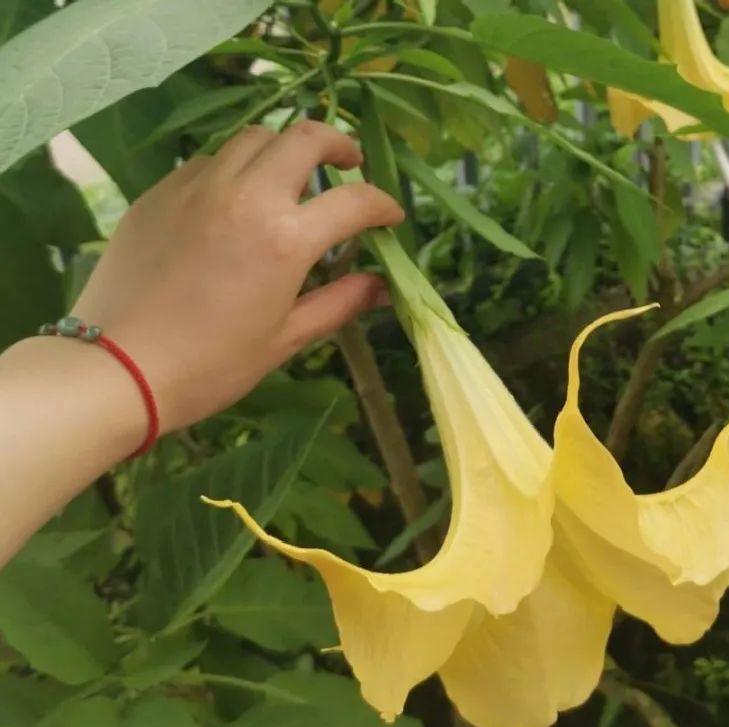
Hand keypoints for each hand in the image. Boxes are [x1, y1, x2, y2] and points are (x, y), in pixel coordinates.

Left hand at [72, 120, 403, 434]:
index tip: (390, 216)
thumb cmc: (212, 364)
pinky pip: (210, 160)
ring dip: (285, 149)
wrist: (118, 366)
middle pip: (305, 138)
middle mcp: (247, 195)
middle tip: (350, 166)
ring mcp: (199, 186)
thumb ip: (339, 303)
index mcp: (286, 237)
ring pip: (254, 138)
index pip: (354, 201)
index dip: (382, 205)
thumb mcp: (286, 339)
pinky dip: (237, 168)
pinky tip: (237, 200)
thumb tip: (380, 285)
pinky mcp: (162, 191)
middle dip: (338, 145)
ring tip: (292, 178)